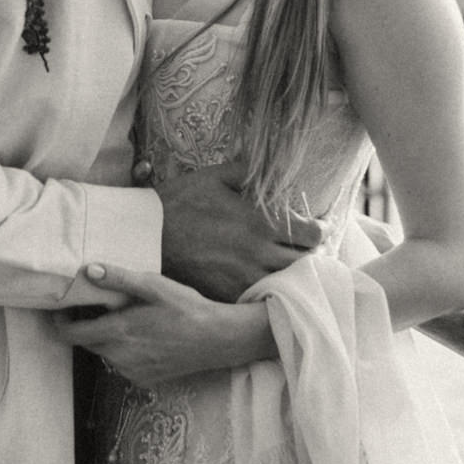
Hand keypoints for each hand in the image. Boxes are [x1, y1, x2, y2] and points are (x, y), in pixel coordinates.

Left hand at [51, 263, 274, 387]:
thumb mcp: (153, 286)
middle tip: (99, 307)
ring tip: (126, 320)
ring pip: (105, 354)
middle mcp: (119, 357)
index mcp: (118, 333)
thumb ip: (119, 279)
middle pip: (87, 343)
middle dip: (86, 326)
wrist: (217, 340)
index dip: (60, 323)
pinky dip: (124, 351)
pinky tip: (144, 338)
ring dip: (107, 338)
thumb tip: (89, 271)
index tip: (62, 310)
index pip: (71, 335)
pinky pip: (122, 365)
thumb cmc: (186, 308)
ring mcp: (131, 371)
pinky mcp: (143, 380)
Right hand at [158, 159, 323, 301]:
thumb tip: (268, 165)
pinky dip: (267, 291)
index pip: (312, 235)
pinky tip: (263, 281)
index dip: (318, 231)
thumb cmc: (179, 202)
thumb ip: (246, 170)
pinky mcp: (228, 295)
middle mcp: (258, 254)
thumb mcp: (214, 177)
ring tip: (287, 267)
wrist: (146, 236)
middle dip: (309, 255)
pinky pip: (260, 298)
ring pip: (287, 284)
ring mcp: (243, 278)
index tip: (315, 228)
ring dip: (291, 275)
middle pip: (305, 263)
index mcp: (260, 222)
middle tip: (304, 249)